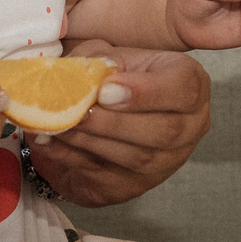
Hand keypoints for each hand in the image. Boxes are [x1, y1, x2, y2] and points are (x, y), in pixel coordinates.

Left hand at [24, 46, 211, 208]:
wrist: (105, 115)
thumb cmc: (115, 78)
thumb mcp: (110, 55)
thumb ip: (101, 58)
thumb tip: (90, 74)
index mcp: (190, 84)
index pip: (184, 89)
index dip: (146, 93)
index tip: (106, 90)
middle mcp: (189, 126)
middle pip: (164, 131)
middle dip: (114, 123)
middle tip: (79, 112)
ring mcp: (167, 161)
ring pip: (137, 158)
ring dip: (91, 141)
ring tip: (58, 125)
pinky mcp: (137, 185)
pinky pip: (110, 177)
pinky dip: (73, 158)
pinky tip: (50, 142)